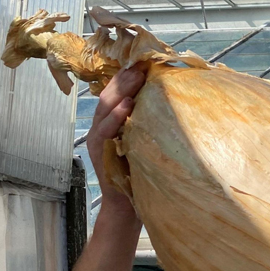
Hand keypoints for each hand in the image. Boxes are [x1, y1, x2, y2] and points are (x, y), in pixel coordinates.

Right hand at [87, 63, 147, 217]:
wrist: (127, 207)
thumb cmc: (141, 176)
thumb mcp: (146, 144)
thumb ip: (150, 125)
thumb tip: (171, 105)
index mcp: (113, 123)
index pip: (118, 93)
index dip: (129, 77)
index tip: (146, 63)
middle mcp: (102, 128)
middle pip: (110, 95)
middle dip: (125, 78)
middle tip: (142, 65)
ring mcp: (98, 139)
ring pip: (105, 108)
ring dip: (121, 91)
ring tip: (135, 77)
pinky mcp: (99, 152)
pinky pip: (105, 130)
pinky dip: (115, 117)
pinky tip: (127, 106)